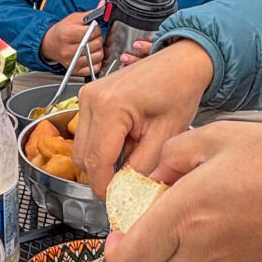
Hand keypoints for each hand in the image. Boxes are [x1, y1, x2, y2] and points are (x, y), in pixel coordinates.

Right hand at [40, 8, 102, 75]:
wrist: (50, 44)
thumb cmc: (61, 31)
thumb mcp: (73, 19)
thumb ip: (89, 14)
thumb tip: (102, 6)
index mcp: (67, 34)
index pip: (91, 31)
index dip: (96, 28)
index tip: (94, 28)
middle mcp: (68, 50)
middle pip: (96, 44)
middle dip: (98, 38)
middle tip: (93, 37)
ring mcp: (72, 62)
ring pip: (97, 57)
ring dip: (99, 50)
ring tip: (93, 46)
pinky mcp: (75, 70)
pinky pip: (94, 68)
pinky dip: (96, 62)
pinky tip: (91, 55)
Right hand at [73, 39, 212, 196]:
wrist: (179, 63)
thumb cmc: (178, 90)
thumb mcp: (166, 136)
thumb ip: (142, 167)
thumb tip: (126, 190)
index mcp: (110, 107)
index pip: (97, 161)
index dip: (105, 186)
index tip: (117, 198)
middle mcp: (91, 99)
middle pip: (83, 158)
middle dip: (103, 174)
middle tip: (128, 180)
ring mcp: (86, 97)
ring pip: (81, 148)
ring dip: (102, 160)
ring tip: (131, 154)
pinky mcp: (88, 98)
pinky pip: (86, 134)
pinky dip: (102, 145)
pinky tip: (126, 141)